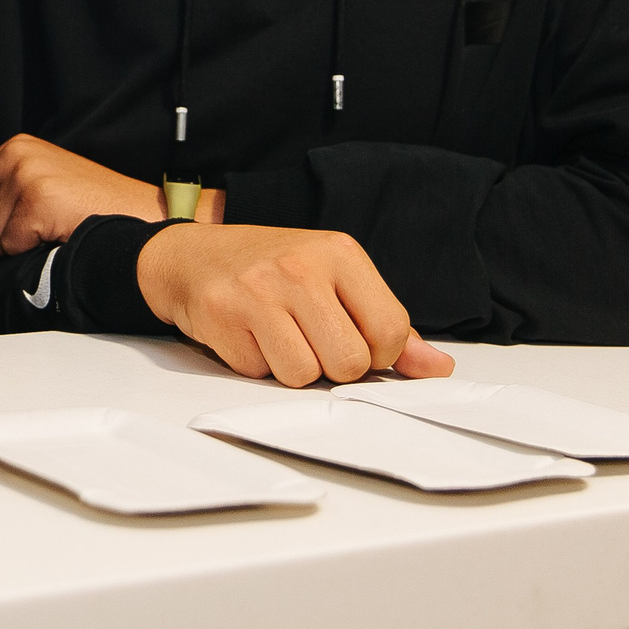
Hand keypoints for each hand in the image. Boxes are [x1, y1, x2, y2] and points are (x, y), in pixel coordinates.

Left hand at [0, 133, 169, 253]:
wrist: (139, 220)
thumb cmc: (90, 211)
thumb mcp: (44, 188)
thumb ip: (6, 194)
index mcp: (15, 147)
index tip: (12, 226)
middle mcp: (17, 152)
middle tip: (42, 230)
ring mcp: (27, 171)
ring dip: (17, 245)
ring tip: (53, 230)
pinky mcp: (38, 197)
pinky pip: (10, 244)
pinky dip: (30, 251)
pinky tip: (59, 234)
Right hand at [135, 222, 454, 387]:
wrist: (190, 256)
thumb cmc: (272, 270)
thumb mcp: (335, 280)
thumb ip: (387, 326)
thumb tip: (437, 368)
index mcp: (340, 253)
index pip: (390, 331)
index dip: (376, 354)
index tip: (352, 339)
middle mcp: (301, 266)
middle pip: (350, 362)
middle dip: (333, 366)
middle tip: (310, 339)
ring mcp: (258, 290)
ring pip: (304, 375)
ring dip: (293, 370)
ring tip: (278, 337)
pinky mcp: (222, 314)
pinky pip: (259, 373)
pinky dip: (256, 365)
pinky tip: (248, 335)